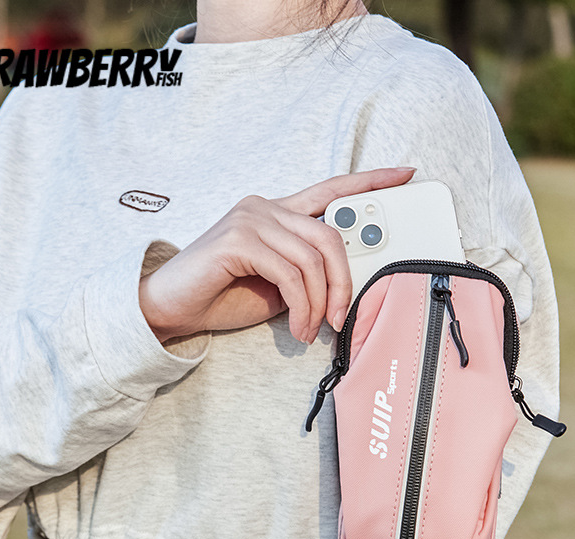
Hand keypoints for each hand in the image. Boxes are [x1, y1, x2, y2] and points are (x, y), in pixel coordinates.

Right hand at [139, 166, 414, 344]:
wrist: (170, 307)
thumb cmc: (221, 296)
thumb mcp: (277, 286)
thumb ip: (305, 275)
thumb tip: (342, 289)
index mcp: (276, 212)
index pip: (330, 190)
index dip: (369, 181)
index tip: (404, 174)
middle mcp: (265, 206)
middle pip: (330, 233)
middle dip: (343, 281)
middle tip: (340, 317)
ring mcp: (250, 218)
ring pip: (313, 257)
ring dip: (319, 302)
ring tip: (310, 329)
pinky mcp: (238, 239)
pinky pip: (290, 273)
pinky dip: (301, 306)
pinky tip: (295, 327)